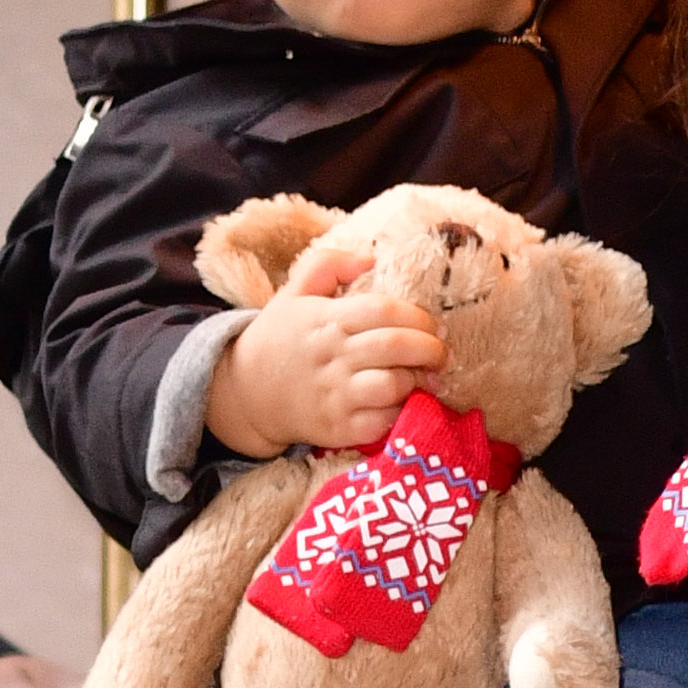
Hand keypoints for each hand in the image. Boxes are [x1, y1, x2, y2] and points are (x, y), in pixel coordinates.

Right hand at [206, 277, 446, 455]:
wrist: (246, 392)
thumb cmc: (280, 338)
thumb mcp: (295, 292)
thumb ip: (329, 264)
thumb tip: (369, 258)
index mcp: (327, 320)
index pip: (383, 310)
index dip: (418, 316)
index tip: (432, 325)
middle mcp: (333, 357)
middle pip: (396, 346)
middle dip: (431, 349)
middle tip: (441, 352)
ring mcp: (335, 395)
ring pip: (393, 385)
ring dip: (419, 381)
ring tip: (427, 379)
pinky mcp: (339, 429)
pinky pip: (382, 422)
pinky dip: (401, 413)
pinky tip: (404, 404)